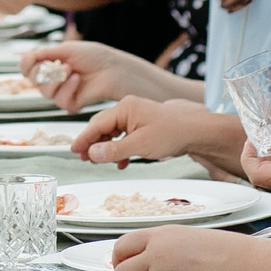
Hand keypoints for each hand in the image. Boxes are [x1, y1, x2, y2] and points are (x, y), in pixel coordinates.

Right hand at [20, 39, 129, 108]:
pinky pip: (60, 100)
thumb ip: (45, 53)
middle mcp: (52, 79)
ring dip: (56, 79)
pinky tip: (77, 80)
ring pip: (44, 91)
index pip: (26, 67)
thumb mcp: (67, 49)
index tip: (33, 57)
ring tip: (71, 69)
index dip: (26, 63)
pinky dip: (68, 88)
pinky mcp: (70, 104)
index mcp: (49, 64)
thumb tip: (28, 56)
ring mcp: (61, 92)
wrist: (112, 69)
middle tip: (56, 64)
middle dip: (42, 70)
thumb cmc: (94, 57)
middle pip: (32, 79)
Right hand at [73, 97, 242, 167]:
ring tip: (98, 162)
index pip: (97, 123)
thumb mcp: (140, 145)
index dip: (84, 139)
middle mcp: (128, 108)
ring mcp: (136, 116)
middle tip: (83, 159)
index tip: (74, 151)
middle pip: (103, 127)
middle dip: (93, 144)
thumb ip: (114, 150)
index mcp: (125, 108)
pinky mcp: (143, 124)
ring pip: (113, 132)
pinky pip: (125, 136)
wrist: (196, 131)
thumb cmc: (172, 133)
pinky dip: (120, 149)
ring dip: (106, 148)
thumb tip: (92, 153)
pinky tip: (121, 162)